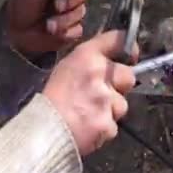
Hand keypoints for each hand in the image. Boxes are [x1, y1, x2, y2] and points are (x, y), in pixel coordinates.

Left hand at [5, 0, 91, 55]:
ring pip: (80, 13)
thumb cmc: (23, 5)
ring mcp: (72, 14)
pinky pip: (78, 30)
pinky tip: (53, 33)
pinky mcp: (73, 31)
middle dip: (72, 1)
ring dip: (64, 20)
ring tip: (49, 25)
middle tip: (57, 7)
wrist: (16, 32)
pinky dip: (66, 32)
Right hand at [43, 31, 138, 155]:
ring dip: (111, 111)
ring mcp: (105, 100)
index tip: (131, 56)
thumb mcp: (67, 68)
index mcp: (86, 57)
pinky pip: (113, 125)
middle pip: (129, 76)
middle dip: (121, 86)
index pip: (118, 41)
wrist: (41, 130)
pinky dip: (104, 128)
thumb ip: (91, 62)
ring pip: (122, 104)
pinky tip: (89, 127)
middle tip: (103, 94)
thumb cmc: (50, 99)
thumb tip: (112, 62)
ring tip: (89, 114)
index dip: (129, 49)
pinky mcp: (107, 123)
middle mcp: (99, 74)